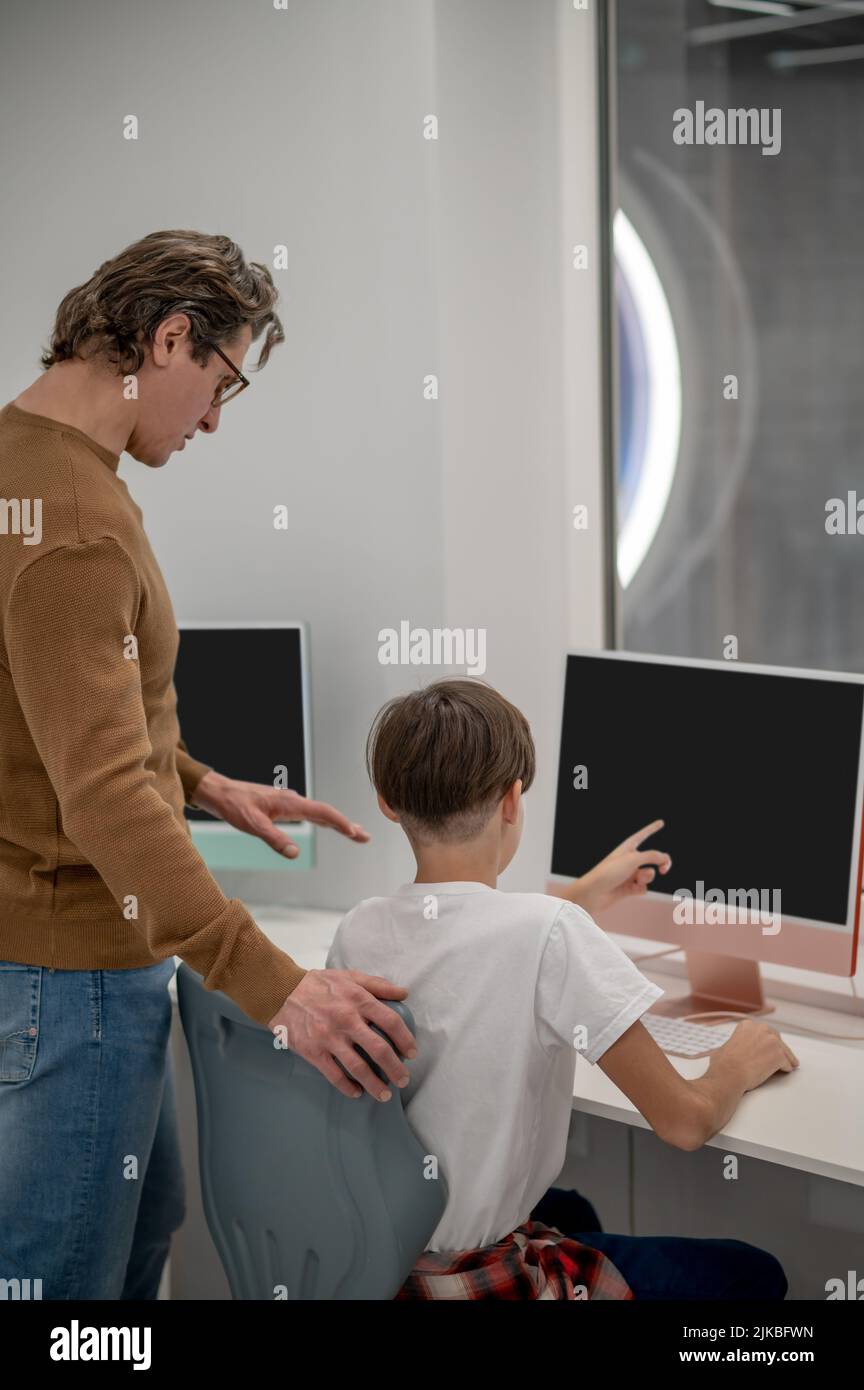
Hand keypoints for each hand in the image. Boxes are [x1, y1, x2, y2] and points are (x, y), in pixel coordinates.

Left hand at [191, 770, 369, 858]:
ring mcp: (288, 802)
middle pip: (326, 813)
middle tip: (365, 837)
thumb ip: (274, 838)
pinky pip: (309, 813)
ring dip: (336, 823)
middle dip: (346, 825)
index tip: (357, 834)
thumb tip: (295, 853)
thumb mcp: (253, 825)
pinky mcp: (282, 806)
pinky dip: (323, 820)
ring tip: (352, 832)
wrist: (219, 791)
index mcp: (290, 803)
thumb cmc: (234, 806)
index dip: (342, 824)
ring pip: (318, 812)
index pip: (323, 813)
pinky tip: (325, 825)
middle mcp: (293, 800)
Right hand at [266, 969, 416, 1100]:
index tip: (411, 1052)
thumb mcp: (350, 976)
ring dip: (374, 1084)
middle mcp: (346, 1020)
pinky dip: (347, 1087)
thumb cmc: (319, 984)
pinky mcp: (313, 1052)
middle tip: (403, 1080)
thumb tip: (404, 993)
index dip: (405, 1039)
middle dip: (395, 1068)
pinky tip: (356, 1092)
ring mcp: (329, 1038)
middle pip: (378, 1049)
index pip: (390, 1021)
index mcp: (358, 1000)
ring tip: (384, 1094)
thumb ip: (378, 985)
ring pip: (358, 1067)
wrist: (282, 992)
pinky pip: (334, 1075)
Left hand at [549, 818, 671, 917]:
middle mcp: (629, 860)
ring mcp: (629, 874)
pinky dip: (641, 888)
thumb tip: (665, 858)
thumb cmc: (608, 872)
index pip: (643, 835)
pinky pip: (643, 887)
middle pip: (652, 858)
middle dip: (661, 863)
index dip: (652, 828)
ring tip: (637, 880)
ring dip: (646, 877)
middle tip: (664, 869)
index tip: (660, 822)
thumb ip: (652, 856)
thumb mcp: (632, 859)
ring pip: (649, 874)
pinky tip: (632, 889)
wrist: (594, 893)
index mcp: (627, 848)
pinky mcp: (629, 888)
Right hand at [712, 1018, 798, 1091]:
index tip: (767, 1047)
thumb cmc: (724, 1064)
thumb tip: (733, 1049)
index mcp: (747, 1025)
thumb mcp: (726, 1045)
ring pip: (784, 1050)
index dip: (765, 1041)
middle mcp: (761, 1029)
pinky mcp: (779, 1056)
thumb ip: (735, 1043)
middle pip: (776, 1038)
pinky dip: (786, 1067)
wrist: (729, 1073)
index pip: (763, 1032)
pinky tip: (786, 1070)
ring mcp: (772, 1042)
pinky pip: (787, 1062)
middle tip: (778, 1056)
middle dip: (778, 1047)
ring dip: (786, 1058)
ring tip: (789, 1064)